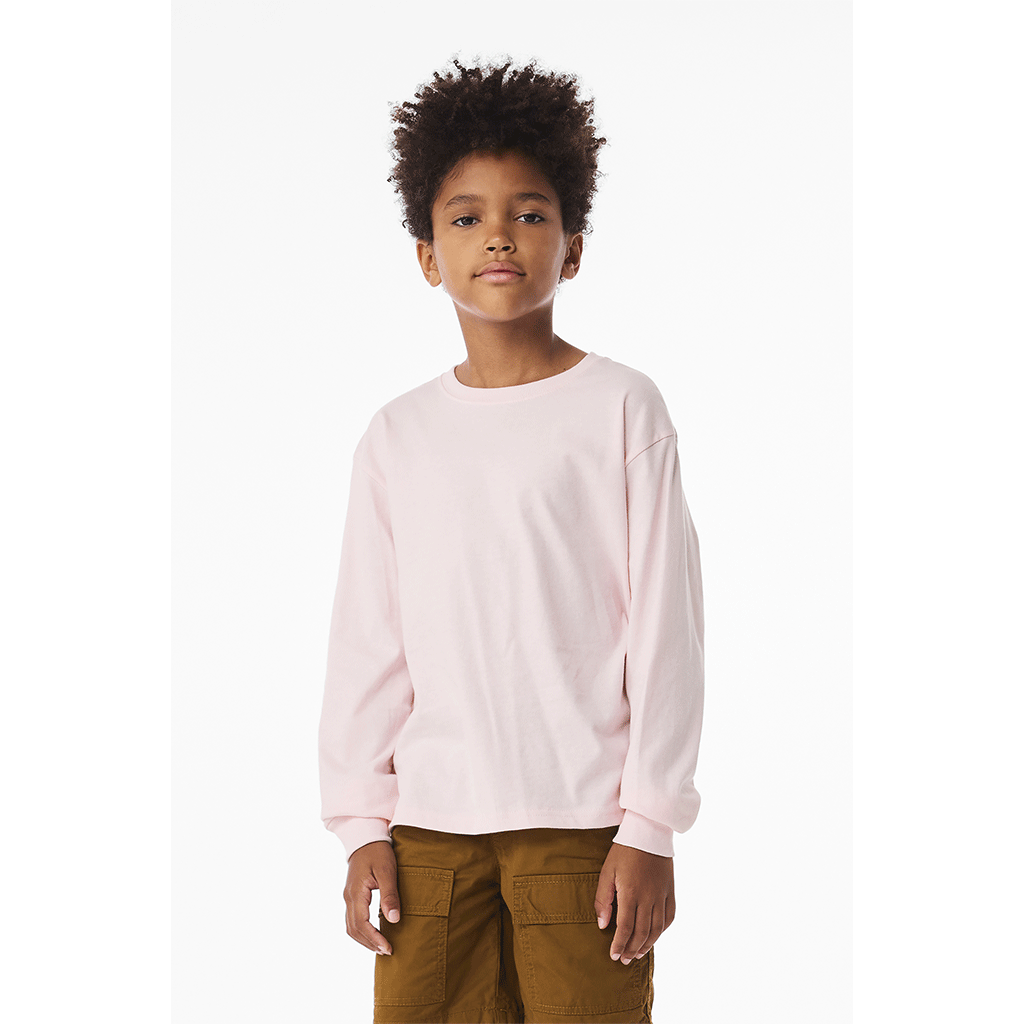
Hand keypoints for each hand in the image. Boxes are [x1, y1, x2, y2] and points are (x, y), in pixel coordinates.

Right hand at [343, 840, 401, 955]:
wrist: (366, 836)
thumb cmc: (378, 851)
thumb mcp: (387, 870)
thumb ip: (390, 895)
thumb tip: (393, 920)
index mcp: (356, 893)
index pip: (361, 924)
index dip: (374, 939)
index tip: (388, 948)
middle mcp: (348, 897)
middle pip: (353, 929)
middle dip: (369, 943)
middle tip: (387, 951)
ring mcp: (348, 896)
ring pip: (351, 926)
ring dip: (364, 939)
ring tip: (381, 946)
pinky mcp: (352, 895)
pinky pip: (353, 919)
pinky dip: (362, 930)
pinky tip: (374, 933)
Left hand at [594, 841, 674, 964]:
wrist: (648, 831)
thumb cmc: (624, 850)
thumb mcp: (607, 871)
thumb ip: (603, 899)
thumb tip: (603, 924)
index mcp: (631, 892)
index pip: (626, 927)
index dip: (619, 944)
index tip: (614, 956)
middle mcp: (649, 896)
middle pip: (642, 932)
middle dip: (632, 949)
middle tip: (624, 960)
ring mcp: (662, 894)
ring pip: (657, 928)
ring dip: (647, 944)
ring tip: (637, 954)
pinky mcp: (671, 890)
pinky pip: (669, 916)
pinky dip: (662, 930)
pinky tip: (654, 937)